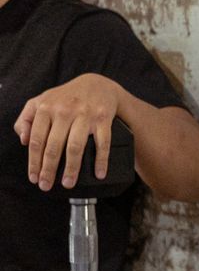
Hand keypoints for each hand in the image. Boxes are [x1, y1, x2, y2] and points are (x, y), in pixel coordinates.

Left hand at [13, 73, 127, 190]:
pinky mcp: (103, 119)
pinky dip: (101, 160)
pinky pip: (102, 142)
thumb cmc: (66, 97)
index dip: (34, 162)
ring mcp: (85, 115)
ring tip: (68, 183)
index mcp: (46, 108)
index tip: (34, 177)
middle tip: (47, 185)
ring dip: (72, 168)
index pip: (36, 140)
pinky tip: (99, 173)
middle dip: (49, 169)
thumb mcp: (41, 102)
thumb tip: (24, 140)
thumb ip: (26, 119)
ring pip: (76, 146)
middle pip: (54, 146)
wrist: (97, 85)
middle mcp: (64, 111)